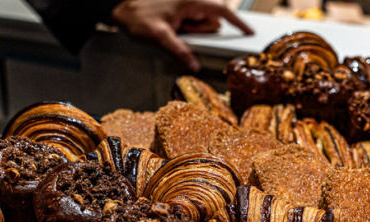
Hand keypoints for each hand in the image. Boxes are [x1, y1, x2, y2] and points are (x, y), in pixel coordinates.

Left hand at [111, 0, 253, 71]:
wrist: (119, 9)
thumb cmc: (137, 17)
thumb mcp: (159, 36)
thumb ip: (179, 51)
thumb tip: (195, 66)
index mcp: (191, 1)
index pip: (222, 11)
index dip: (238, 23)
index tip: (249, 32)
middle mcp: (190, 2)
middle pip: (210, 23)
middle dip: (200, 33)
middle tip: (179, 33)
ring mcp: (185, 8)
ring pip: (200, 27)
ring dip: (190, 34)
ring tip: (171, 30)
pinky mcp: (180, 13)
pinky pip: (191, 27)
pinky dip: (186, 33)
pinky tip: (171, 30)